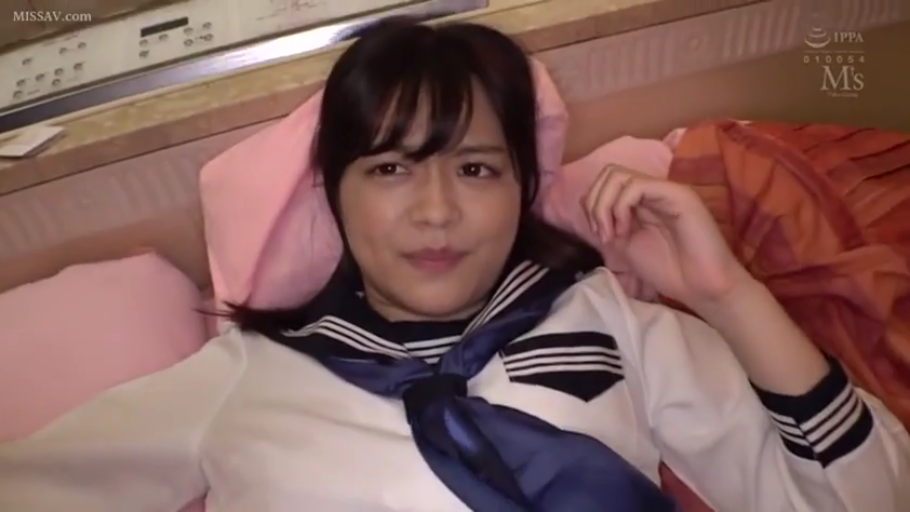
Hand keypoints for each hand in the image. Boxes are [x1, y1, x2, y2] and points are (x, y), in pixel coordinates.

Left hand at [582, 165, 753, 308]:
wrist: (702, 287)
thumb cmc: (670, 270)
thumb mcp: (628, 246)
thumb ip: (610, 225)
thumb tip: (590, 213)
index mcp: (642, 201)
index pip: (606, 183)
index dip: (593, 205)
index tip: (601, 236)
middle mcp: (653, 190)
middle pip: (609, 173)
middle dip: (595, 202)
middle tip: (604, 234)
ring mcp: (665, 190)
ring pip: (618, 175)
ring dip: (604, 205)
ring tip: (613, 234)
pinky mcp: (677, 194)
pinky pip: (636, 186)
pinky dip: (620, 207)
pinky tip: (625, 231)